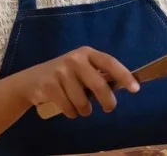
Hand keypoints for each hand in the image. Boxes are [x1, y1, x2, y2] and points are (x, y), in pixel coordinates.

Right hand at [9, 46, 137, 118]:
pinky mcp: (49, 85)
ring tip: (82, 108)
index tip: (135, 89)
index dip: (124, 76)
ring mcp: (60, 71)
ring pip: (82, 101)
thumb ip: (98, 75)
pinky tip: (70, 110)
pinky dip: (72, 113)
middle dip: (108, 101)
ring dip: (85, 110)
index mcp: (87, 53)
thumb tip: (123, 86)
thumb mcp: (82, 69)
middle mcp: (74, 59)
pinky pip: (68, 107)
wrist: (31, 80)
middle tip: (110, 108)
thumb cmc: (64, 76)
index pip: (110, 63)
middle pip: (98, 85)